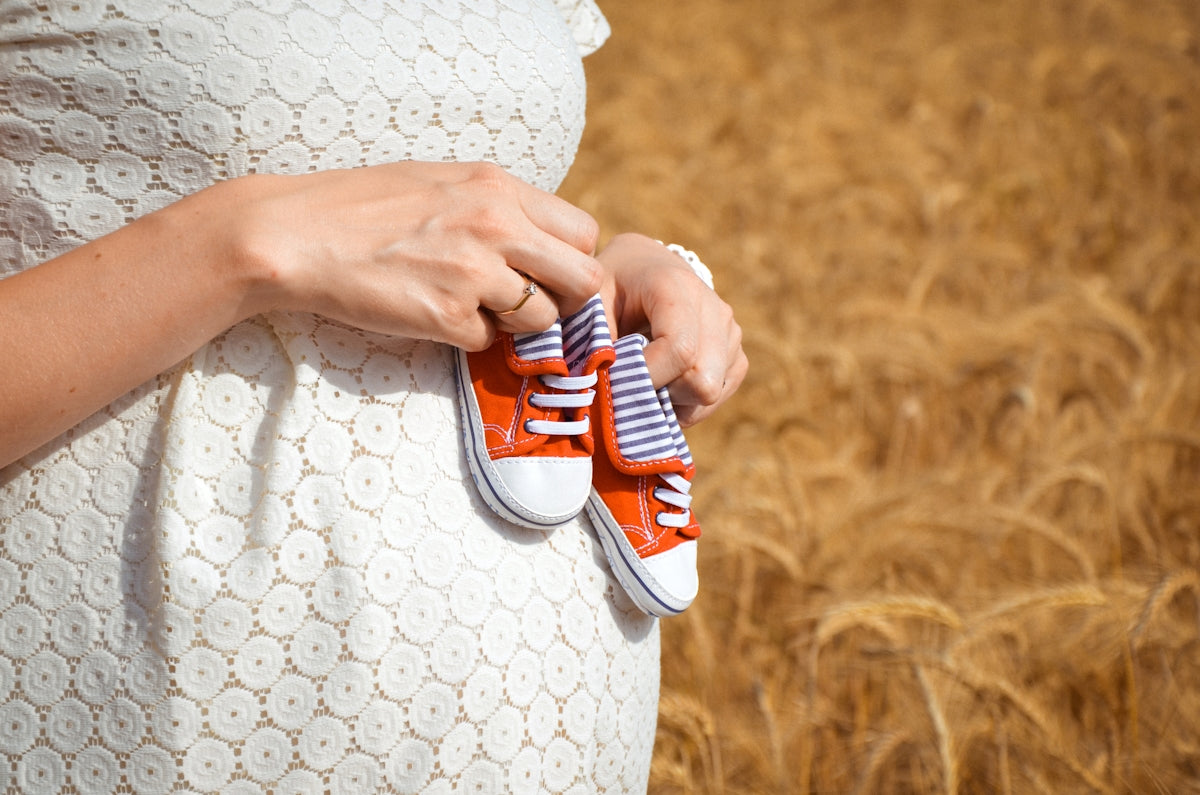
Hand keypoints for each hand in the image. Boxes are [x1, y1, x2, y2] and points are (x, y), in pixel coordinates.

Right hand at [228, 161, 601, 349]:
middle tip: (534, 306)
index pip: (583, 231)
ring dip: (517, 326)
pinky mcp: (446, 316)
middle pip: (585, 279)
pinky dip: (468, 338)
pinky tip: (434, 315)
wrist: (296, 235)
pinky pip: (488, 343)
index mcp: (498, 188)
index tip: (549, 273)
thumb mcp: (442, 182)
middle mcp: (497, 226)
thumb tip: (541, 238)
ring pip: (543, 320)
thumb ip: (497, 205)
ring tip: (475, 310)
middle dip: (566, 301)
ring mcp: (474, 273)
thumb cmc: (363, 206)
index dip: (572, 260)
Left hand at [597, 233, 746, 426]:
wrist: (645, 268)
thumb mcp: (591, 304)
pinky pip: (717, 397)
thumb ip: (594, 343)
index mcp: (675, 287)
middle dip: (661, 393)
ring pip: (710, 394)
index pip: (680, 350)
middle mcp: (714, 307)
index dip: (648, 379)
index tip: (618, 382)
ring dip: (673, 400)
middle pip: (702, 380)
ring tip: (647, 378)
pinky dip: (688, 402)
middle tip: (630, 381)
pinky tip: (665, 382)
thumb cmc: (612, 288)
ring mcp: (731, 332)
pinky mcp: (737, 355)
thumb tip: (597, 393)